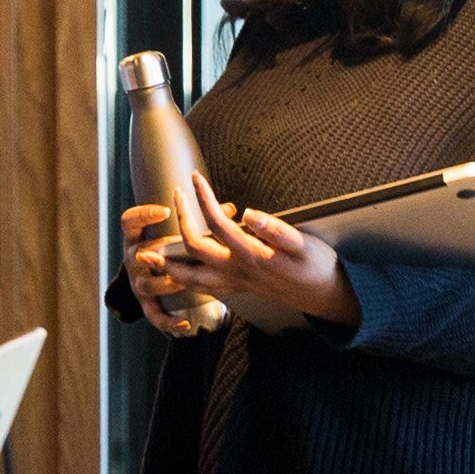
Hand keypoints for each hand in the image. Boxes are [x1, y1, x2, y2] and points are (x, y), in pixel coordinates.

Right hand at [121, 199, 217, 337]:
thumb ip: (200, 220)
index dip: (144, 215)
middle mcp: (134, 259)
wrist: (148, 273)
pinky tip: (185, 324)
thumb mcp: (174, 230)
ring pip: (146, 285)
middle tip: (174, 246)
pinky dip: (169, 321)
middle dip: (157, 251)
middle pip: (138, 253)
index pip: (130, 221)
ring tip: (179, 282)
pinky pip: (155, 315)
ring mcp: (139, 283)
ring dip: (163, 283)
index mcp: (138, 236)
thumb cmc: (167, 245)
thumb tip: (230, 209)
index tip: (166, 210)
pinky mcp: (147, 305)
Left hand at [173, 192, 359, 329]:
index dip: (203, 198)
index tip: (195, 177)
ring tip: (150, 250)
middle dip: (181, 219)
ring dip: (169, 262)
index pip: (217, 224)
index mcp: (252, 255)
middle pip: (196, 247)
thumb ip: (277, 231)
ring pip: (192, 277)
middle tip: (176, 193)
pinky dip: (185, 280)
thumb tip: (249, 213)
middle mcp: (238, 272)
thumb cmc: (316, 267)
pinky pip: (204, 289)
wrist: (324, 296)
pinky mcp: (239, 290)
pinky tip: (176, 273)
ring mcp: (236, 284)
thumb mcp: (304, 245)